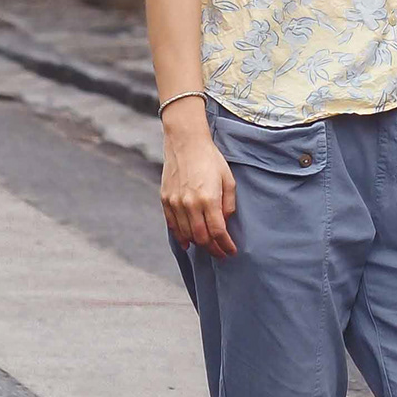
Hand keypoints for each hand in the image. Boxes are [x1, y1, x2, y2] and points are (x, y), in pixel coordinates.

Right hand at [160, 115, 237, 255]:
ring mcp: (175, 203)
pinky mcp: (165, 200)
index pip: (218, 232)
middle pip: (202, 238)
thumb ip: (228, 204)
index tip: (231, 251)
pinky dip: (180, 237)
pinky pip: (172, 225)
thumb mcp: (228, 179)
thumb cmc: (210, 158)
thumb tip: (225, 222)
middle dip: (214, 250)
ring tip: (208, 247)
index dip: (225, 246)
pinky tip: (187, 243)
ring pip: (187, 234)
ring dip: (199, 244)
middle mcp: (190, 204)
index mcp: (209, 198)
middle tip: (221, 253)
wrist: (185, 142)